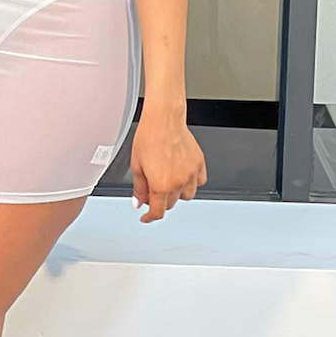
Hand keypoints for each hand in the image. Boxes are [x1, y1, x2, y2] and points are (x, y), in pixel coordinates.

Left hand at [130, 107, 206, 222]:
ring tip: (168, 181)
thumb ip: (139, 188)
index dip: (149, 217)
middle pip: (170, 204)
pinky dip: (191, 182)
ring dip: (176, 193)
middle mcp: (178, 181)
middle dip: (160, 201)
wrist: (164, 118)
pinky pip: (198, 182)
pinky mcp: (199, 164)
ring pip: (186, 196)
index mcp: (161, 184)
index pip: (157, 212)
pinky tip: (182, 175)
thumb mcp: (136, 165)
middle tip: (152, 190)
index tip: (146, 217)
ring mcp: (191, 173)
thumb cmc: (148, 136)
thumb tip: (138, 202)